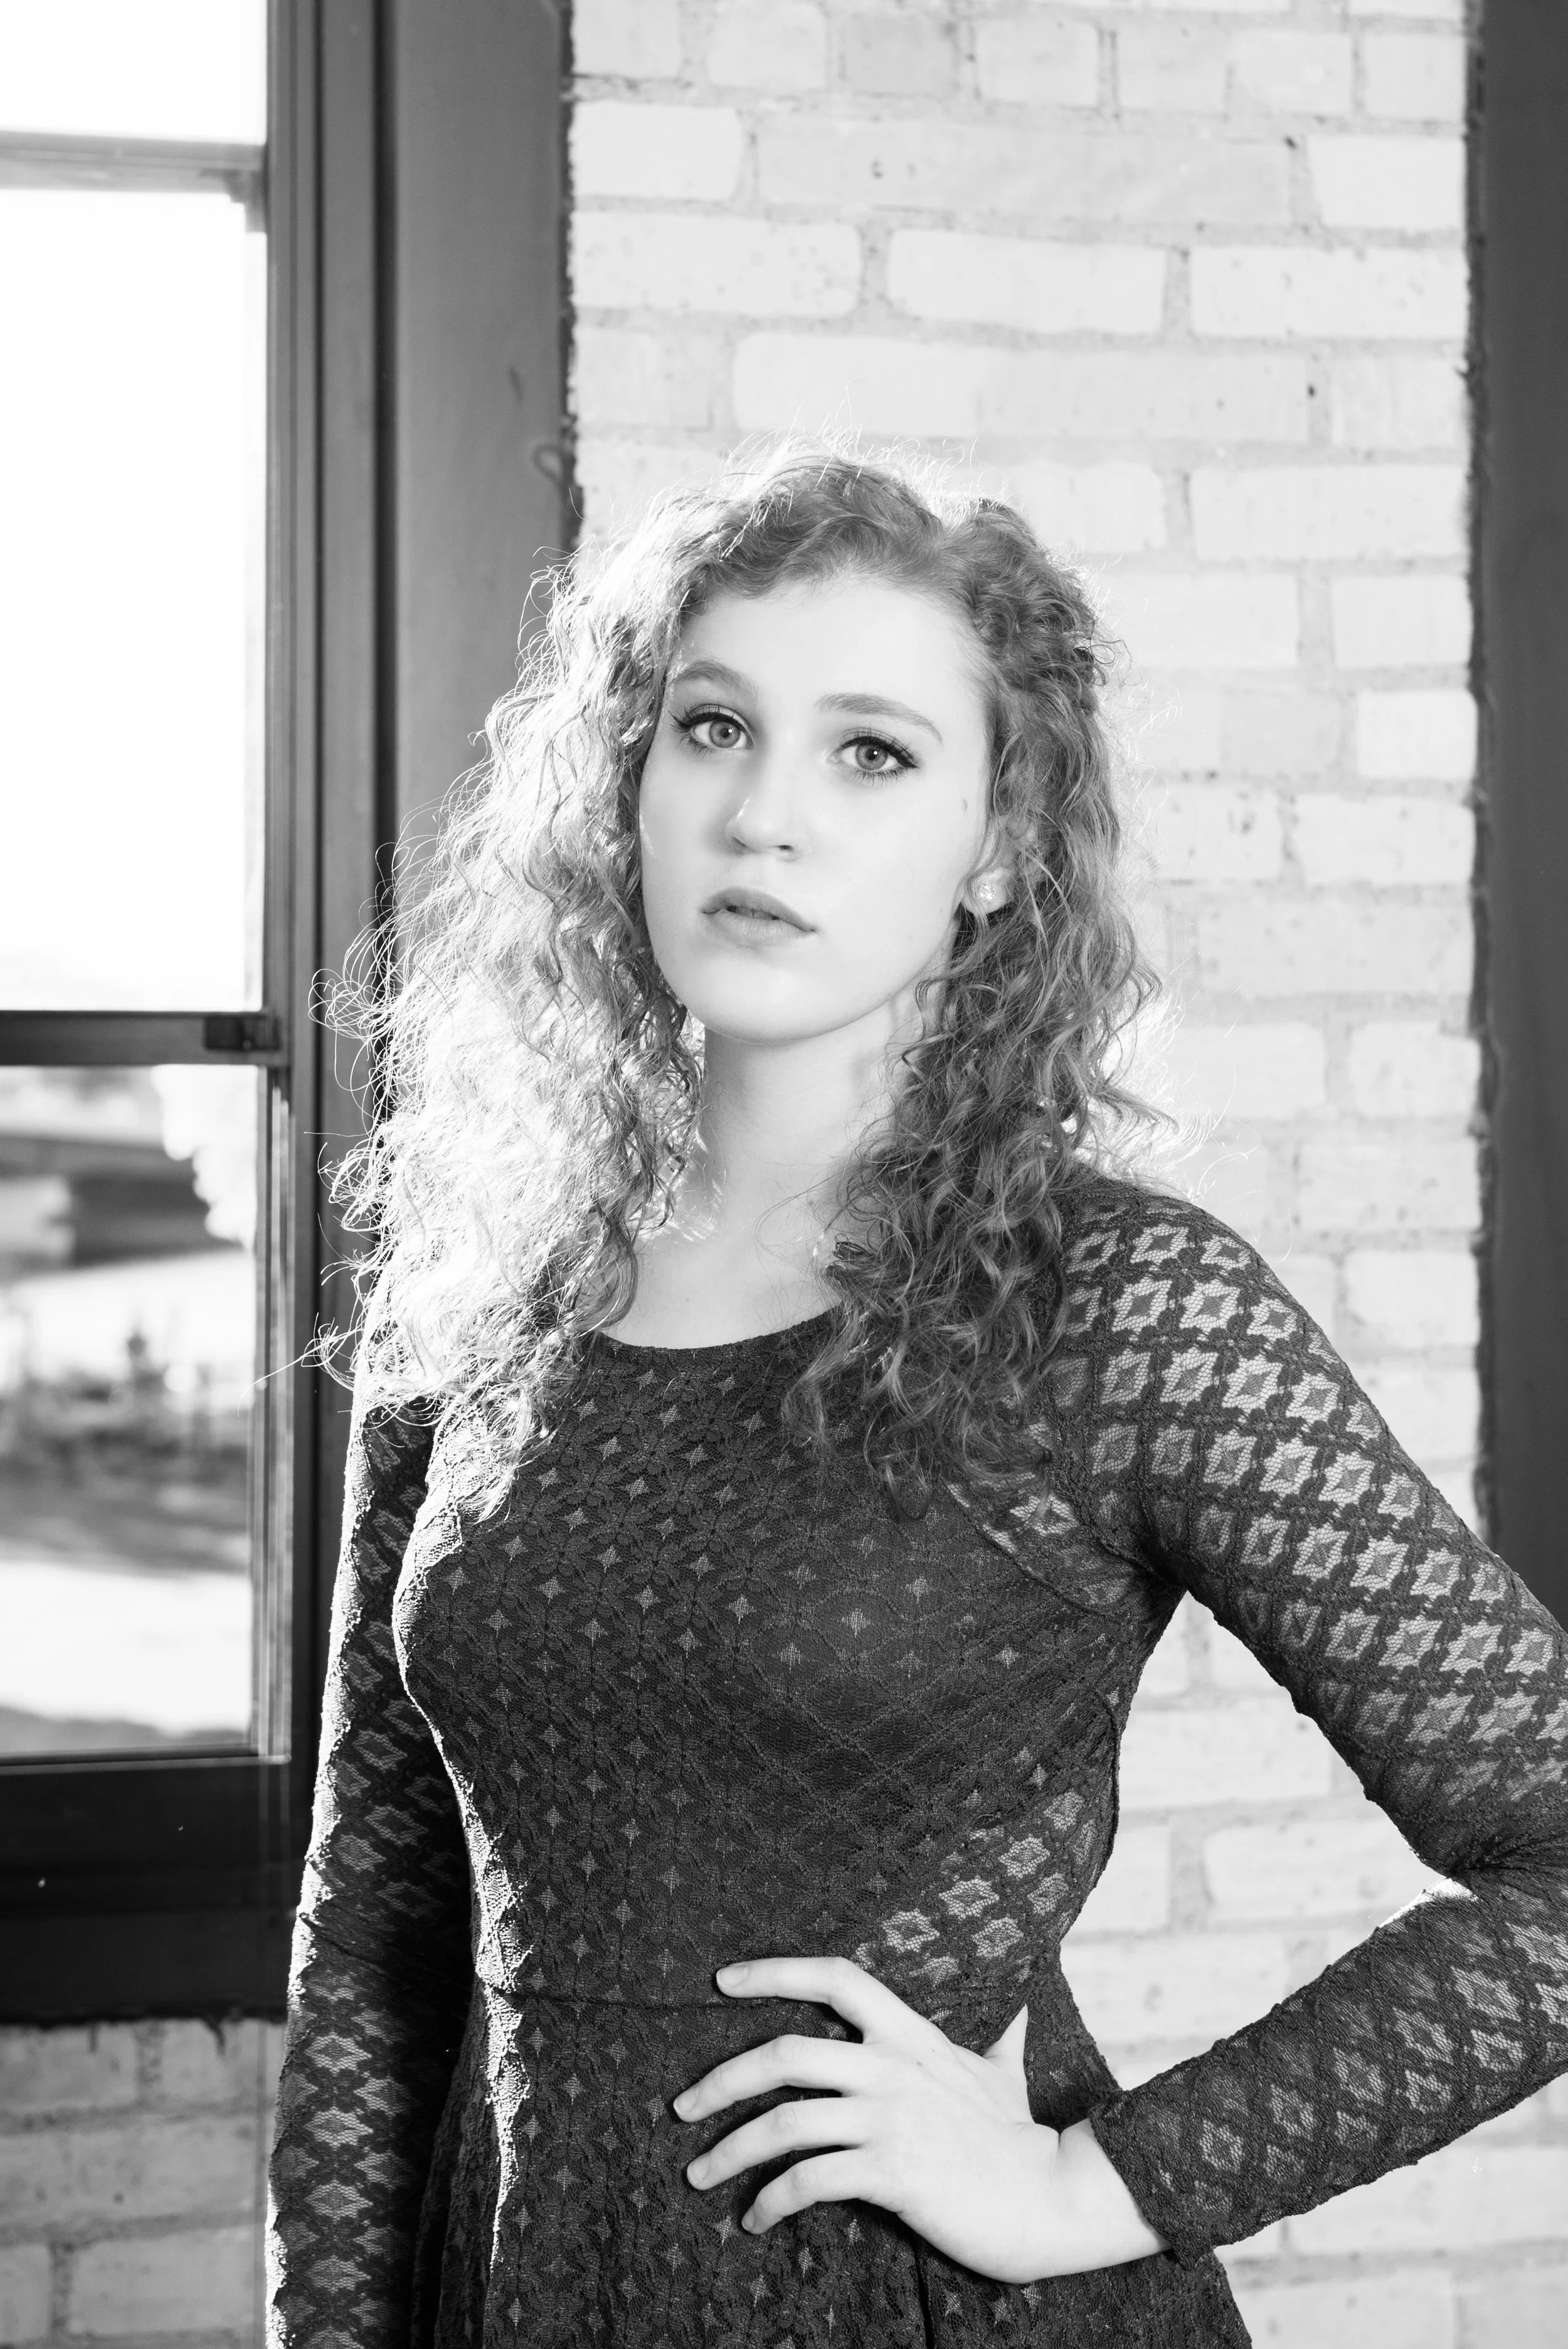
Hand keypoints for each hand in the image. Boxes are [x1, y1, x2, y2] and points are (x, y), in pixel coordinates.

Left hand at [672, 1955, 1160, 2283]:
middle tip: (682, 2108)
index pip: (836, 1978)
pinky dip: (770, 2201)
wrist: (1053, 2199)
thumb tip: (1021, 2009)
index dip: (775, 1970)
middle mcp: (892, 2068)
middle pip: (785, 2052)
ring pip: (784, 2122)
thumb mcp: (1005, 2074)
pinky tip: (755, 2220)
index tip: (723, 1979)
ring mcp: (890, 2119)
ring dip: (729, 2150)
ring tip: (699, 2174)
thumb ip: (1001, 2037)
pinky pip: (809, 2181)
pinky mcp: (892, 2173)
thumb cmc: (1021, 2139)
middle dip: (721, 2080)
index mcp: (910, 2035)